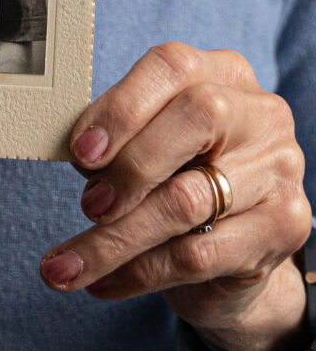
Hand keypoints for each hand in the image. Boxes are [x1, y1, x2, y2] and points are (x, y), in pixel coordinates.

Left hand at [40, 43, 311, 350]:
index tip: (82, 152)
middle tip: (88, 206)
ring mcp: (279, 170)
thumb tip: (84, 158)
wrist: (233, 256)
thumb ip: (118, 142)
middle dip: (131, 166)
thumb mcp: (147, 148)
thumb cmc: (178, 181)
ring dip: (115, 239)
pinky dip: (137, 273)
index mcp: (222, 73)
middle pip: (196, 118)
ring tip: (66, 265)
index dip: (122, 106)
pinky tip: (102, 284)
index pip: (173, 67)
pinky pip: (197, 255)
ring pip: (188, 200)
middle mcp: (261, 113)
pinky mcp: (284, 229)